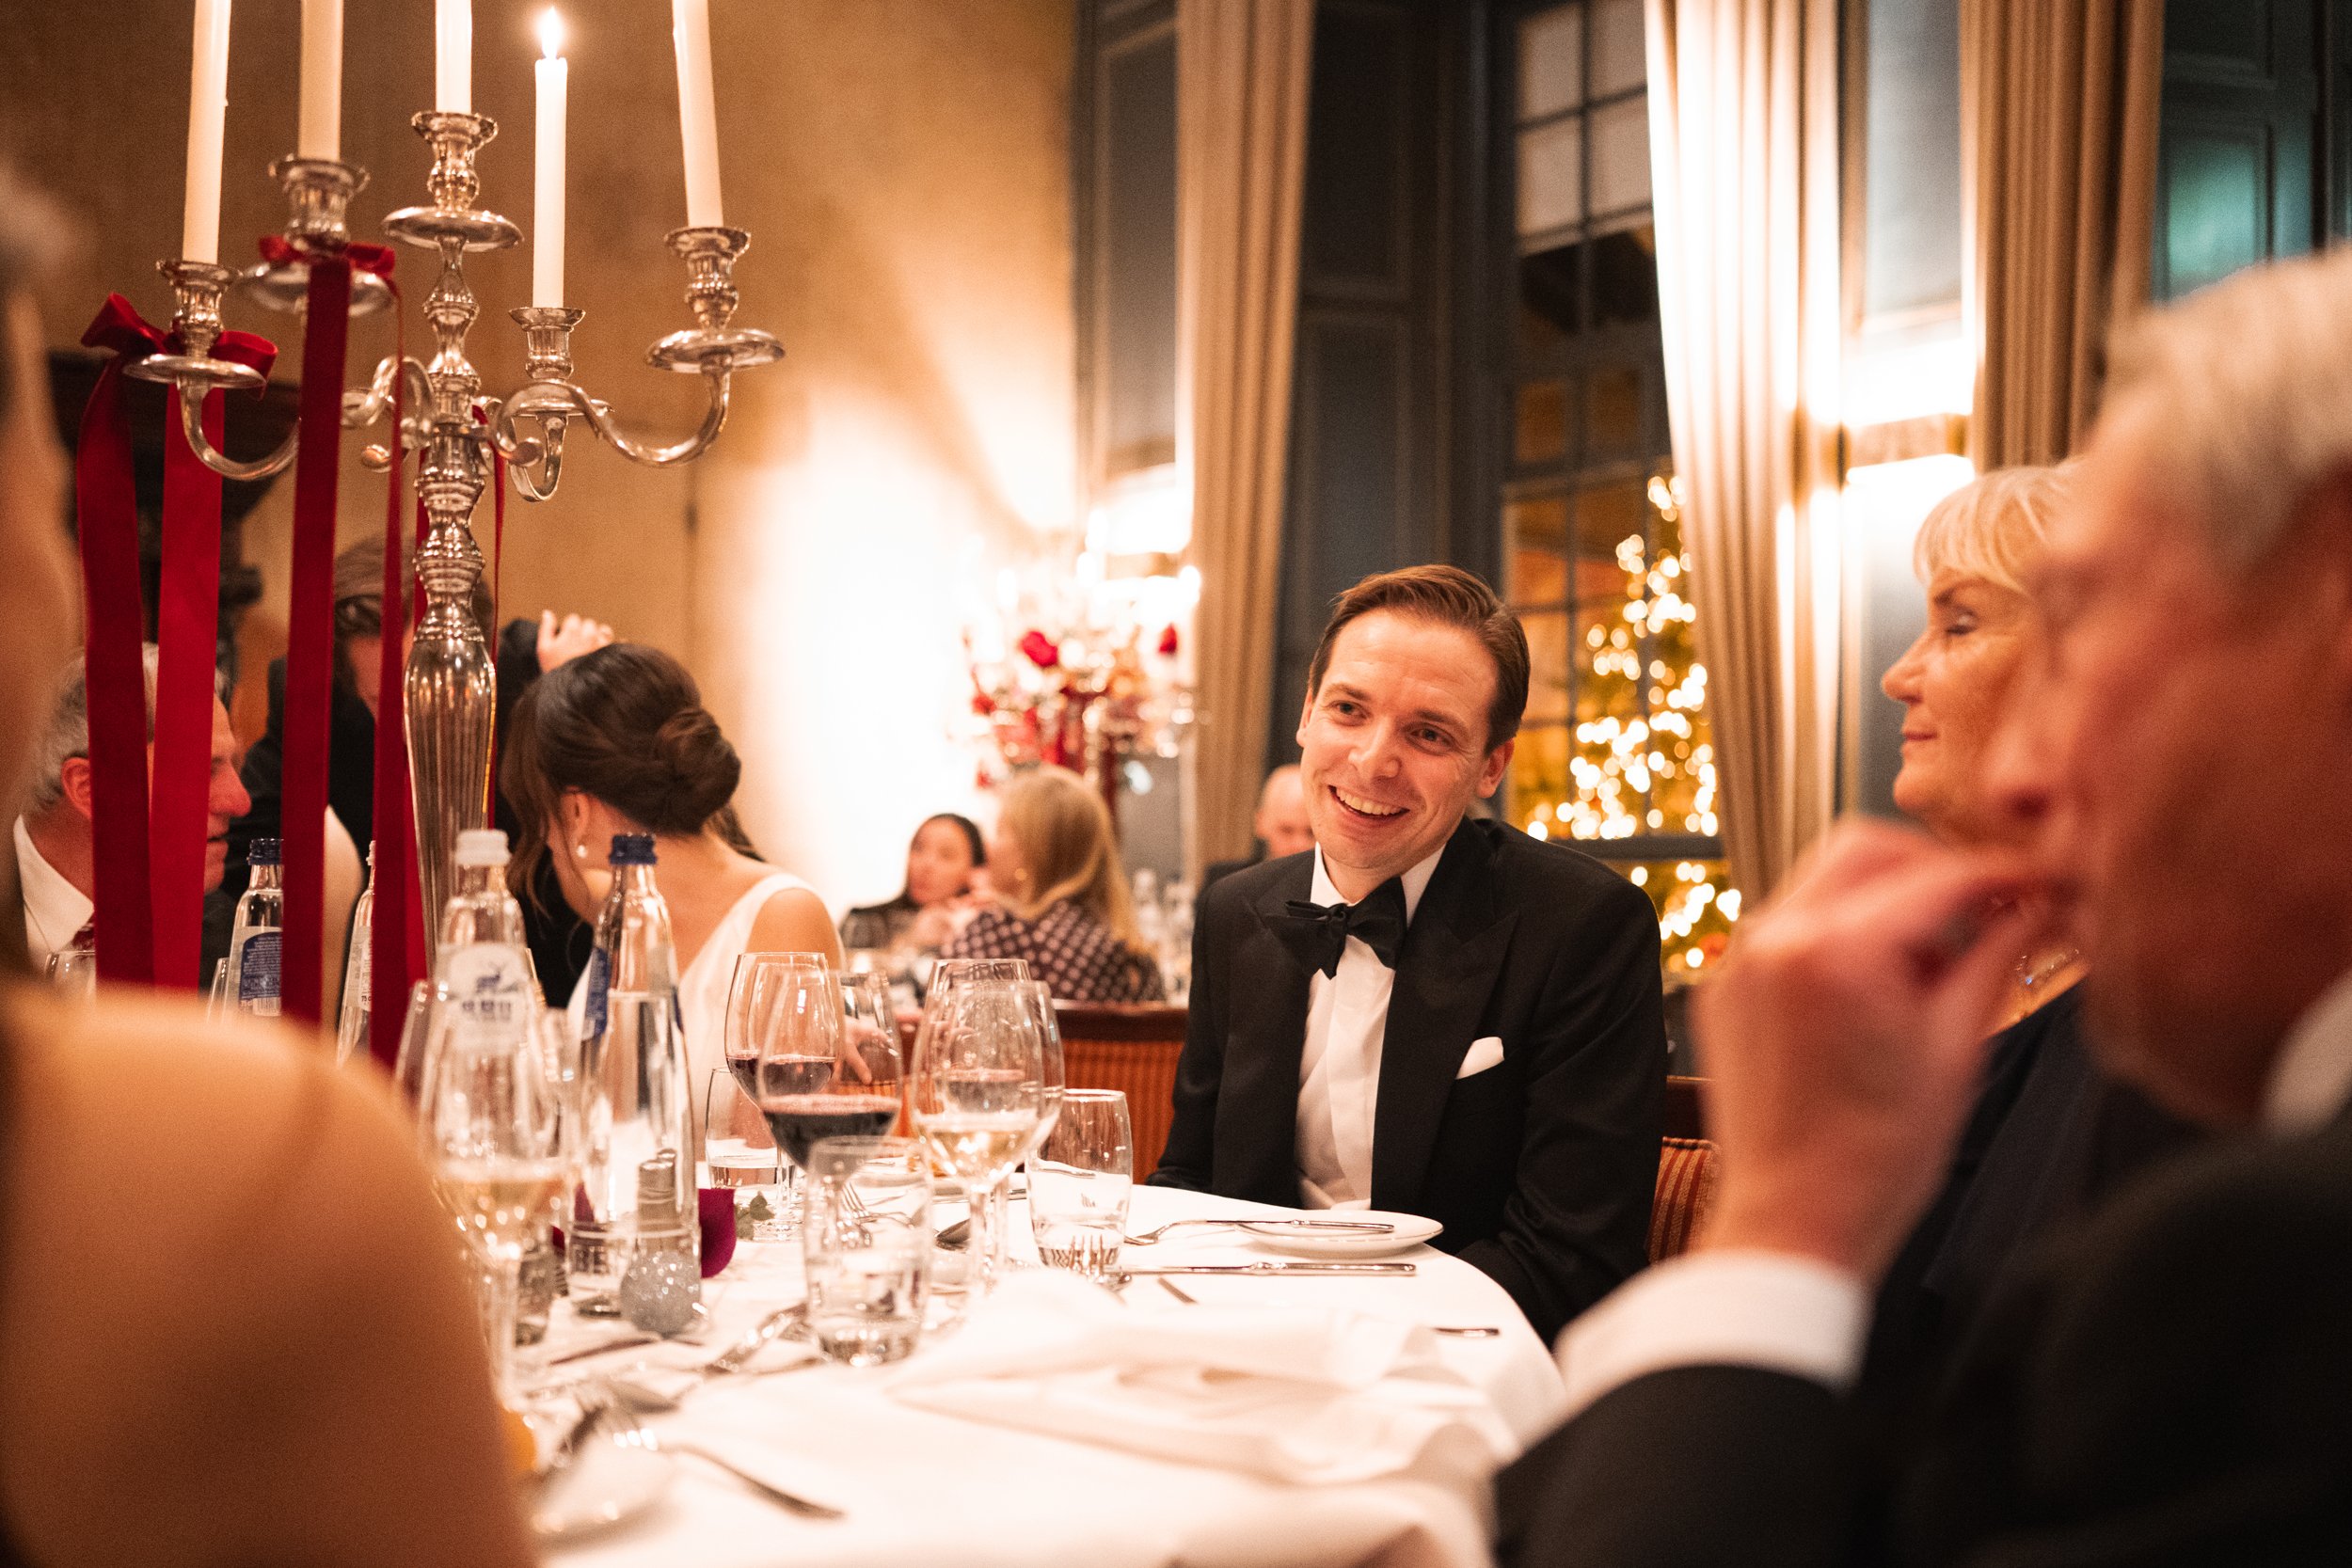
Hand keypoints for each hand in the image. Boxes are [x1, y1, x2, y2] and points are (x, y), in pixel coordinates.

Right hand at [536, 610, 613, 672]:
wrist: (572, 692)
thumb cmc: (556, 670)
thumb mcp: (543, 650)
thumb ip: (546, 628)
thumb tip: (547, 613)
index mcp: (572, 631)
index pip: (573, 618)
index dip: (569, 627)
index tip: (567, 637)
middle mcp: (589, 635)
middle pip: (589, 624)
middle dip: (583, 631)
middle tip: (577, 646)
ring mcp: (602, 644)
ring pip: (603, 631)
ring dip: (598, 637)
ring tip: (590, 649)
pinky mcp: (612, 655)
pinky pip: (618, 642)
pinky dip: (613, 645)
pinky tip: (606, 652)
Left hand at [1695, 820, 2047, 1281]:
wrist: (1793, 1220)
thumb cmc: (1877, 1157)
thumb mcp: (1957, 1049)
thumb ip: (1996, 959)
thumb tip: (2035, 907)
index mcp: (1836, 952)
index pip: (1936, 877)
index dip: (1999, 874)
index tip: (2037, 882)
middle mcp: (1774, 939)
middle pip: (1867, 848)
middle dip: (1934, 867)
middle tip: (1988, 905)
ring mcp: (1740, 960)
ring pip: (1823, 880)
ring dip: (1886, 896)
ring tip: (1936, 957)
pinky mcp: (1725, 985)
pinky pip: (1788, 926)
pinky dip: (1839, 931)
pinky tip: (1880, 984)